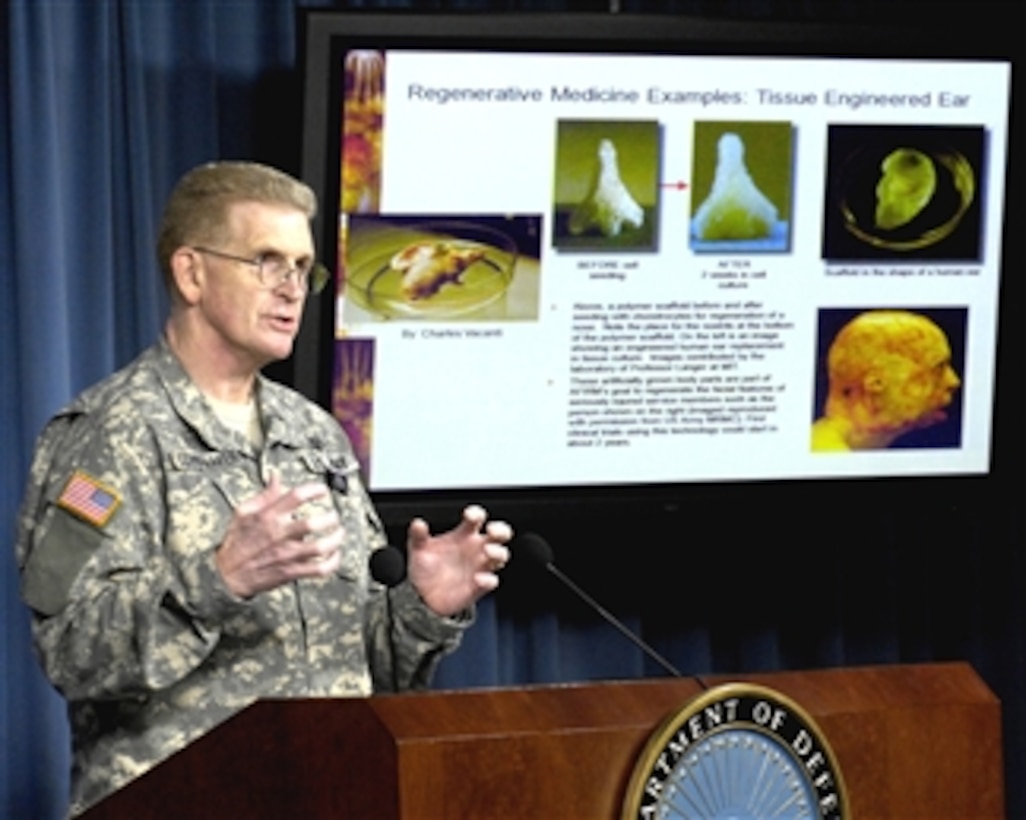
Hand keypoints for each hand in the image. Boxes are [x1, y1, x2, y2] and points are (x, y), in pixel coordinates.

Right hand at [215, 473, 342, 597]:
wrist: (227, 575)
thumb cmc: (236, 542)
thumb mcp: (243, 513)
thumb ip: (265, 495)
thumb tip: (276, 476)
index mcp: (268, 517)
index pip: (296, 496)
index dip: (314, 490)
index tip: (323, 491)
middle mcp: (279, 534)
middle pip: (312, 524)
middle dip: (330, 518)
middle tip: (334, 516)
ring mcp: (286, 555)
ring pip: (319, 547)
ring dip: (335, 539)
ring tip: (339, 533)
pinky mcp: (291, 572)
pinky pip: (318, 569)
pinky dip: (332, 563)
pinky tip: (335, 555)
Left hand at [406, 505, 511, 616]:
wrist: (422, 597)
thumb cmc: (425, 569)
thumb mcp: (418, 550)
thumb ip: (418, 536)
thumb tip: (417, 523)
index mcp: (463, 535)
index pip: (476, 519)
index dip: (476, 514)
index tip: (470, 515)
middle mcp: (475, 549)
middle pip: (499, 535)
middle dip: (500, 530)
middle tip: (492, 530)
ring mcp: (480, 567)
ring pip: (501, 556)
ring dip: (498, 552)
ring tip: (487, 551)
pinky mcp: (479, 586)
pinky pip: (491, 581)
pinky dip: (488, 579)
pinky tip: (478, 578)